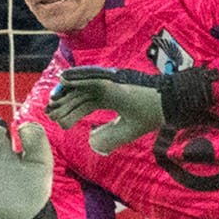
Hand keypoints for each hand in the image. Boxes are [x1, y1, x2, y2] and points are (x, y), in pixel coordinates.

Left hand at [46, 65, 216, 154]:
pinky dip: (76, 77)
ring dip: (65, 92)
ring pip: (81, 86)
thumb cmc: (150, 115)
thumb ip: (110, 137)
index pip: (86, 103)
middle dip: (64, 104)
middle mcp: (108, 87)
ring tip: (52, 102)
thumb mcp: (126, 131)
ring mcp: (110, 81)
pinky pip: (90, 76)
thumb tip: (92, 142)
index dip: (72, 112)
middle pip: (80, 94)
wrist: (168, 105)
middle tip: (49, 113)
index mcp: (112, 98)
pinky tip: (63, 80)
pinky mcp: (113, 79)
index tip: (59, 122)